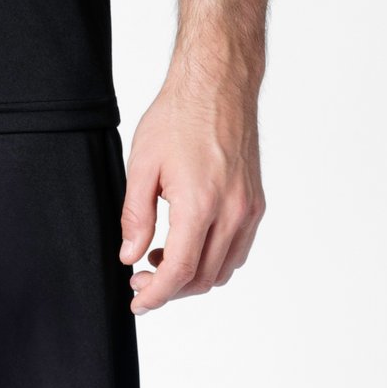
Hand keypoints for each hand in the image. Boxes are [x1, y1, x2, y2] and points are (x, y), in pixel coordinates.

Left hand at [119, 66, 265, 313]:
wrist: (218, 86)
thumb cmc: (179, 116)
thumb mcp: (142, 164)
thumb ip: (135, 216)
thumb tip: (130, 256)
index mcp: (200, 203)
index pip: (179, 272)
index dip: (155, 295)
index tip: (137, 302)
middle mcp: (232, 212)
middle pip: (202, 278)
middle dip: (170, 290)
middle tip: (141, 282)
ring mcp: (249, 209)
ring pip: (223, 269)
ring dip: (192, 277)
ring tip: (160, 261)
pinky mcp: (256, 203)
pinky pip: (238, 250)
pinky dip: (213, 260)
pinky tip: (188, 244)